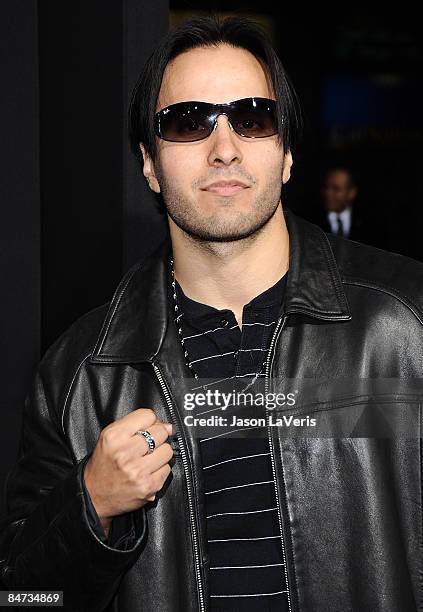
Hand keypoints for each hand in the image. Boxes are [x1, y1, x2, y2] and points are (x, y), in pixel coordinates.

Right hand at [83, 408, 173, 532]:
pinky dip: (160, 470)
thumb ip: (136, 423)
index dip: (149, 421)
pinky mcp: (148, 486)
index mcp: (114, 436)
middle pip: (161, 432)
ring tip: (147, 459)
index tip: (145, 429)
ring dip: (160, 454)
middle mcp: (125, 453)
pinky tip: (147, 472)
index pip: (148, 415)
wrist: (94, 495)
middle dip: (157, 437)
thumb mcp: (110, 435)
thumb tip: (168, 426)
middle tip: (146, 446)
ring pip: (167, 450)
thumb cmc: (104, 463)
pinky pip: (167, 469)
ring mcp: (138, 471)